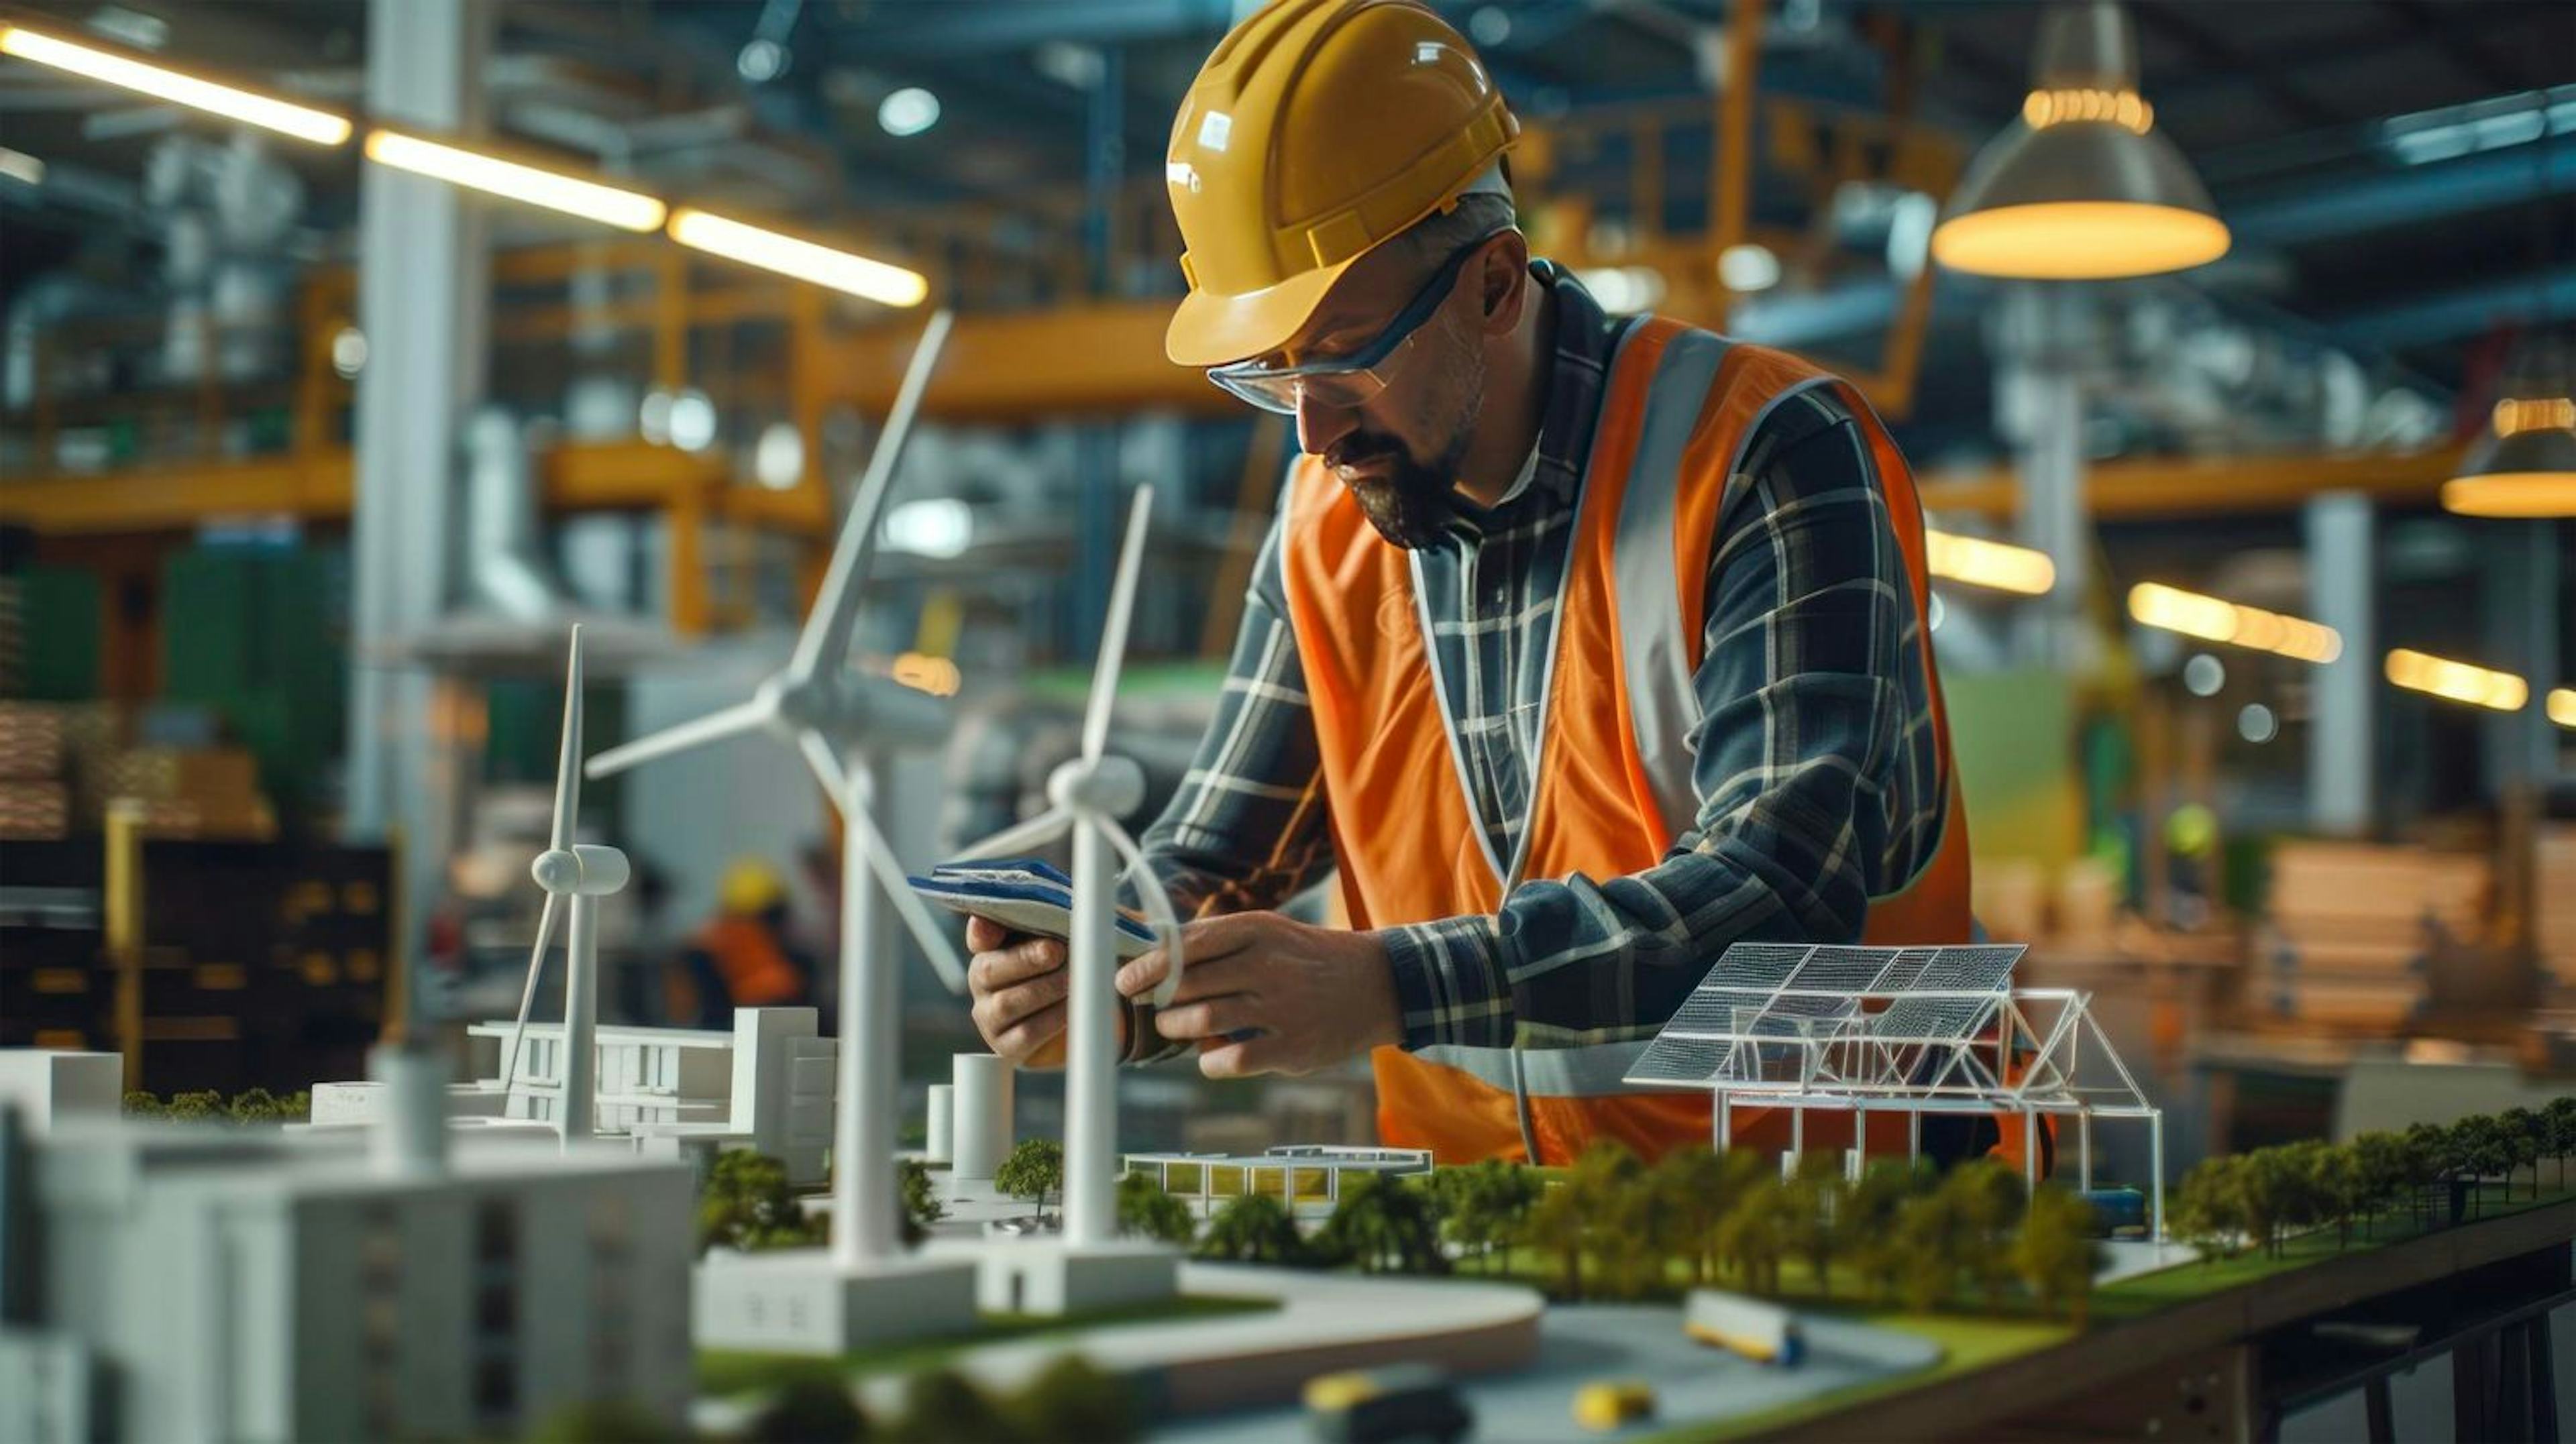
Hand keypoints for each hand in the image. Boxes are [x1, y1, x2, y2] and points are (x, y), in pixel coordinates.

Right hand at [965, 916, 1120, 1068]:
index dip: (981, 930)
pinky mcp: (1006, 1046)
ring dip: (1044, 990)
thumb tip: (1069, 906)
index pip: (978, 936)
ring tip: (1072, 980)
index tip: (990, 925)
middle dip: (1025, 959)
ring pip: (1007, 1003)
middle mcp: (981, 982)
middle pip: (988, 969)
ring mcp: (989, 1016)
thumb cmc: (1064, 965)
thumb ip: (1054, 919)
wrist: (1071, 1012)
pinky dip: (1052, 1020)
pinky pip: (1026, 1034)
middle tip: (1057, 951)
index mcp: (990, 949)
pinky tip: (1071, 1008)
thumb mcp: (1060, 936)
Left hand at [1114, 911, 1400, 1078]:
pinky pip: (1232, 1059)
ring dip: (1177, 1027)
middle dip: (1158, 999)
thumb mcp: (1270, 931)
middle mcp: (1269, 965)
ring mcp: (1282, 1008)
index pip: (1188, 945)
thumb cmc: (1307, 958)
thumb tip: (1154, 948)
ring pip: (1204, 1020)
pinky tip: (1209, 1056)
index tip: (1126, 980)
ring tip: (1174, 1026)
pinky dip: (1209, 1062)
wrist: (1376, 985)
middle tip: (1150, 1006)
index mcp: (1258, 930)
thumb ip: (1217, 939)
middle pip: (1189, 983)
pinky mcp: (1293, 1047)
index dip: (1149, 965)